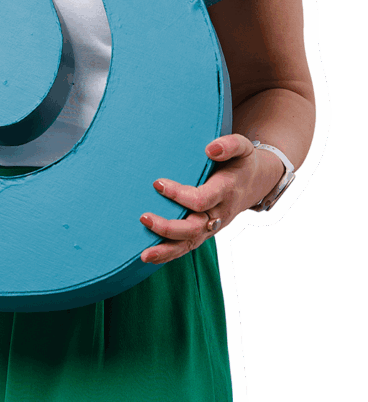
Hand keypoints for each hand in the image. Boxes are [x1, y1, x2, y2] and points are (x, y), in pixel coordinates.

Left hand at [139, 133, 283, 264]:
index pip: (202, 200)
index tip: (158, 183)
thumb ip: (229, 145)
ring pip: (191, 243)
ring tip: (144, 255)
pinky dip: (171, 254)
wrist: (257, 182)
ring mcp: (213, 225)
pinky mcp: (206, 231)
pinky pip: (189, 246)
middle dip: (169, 227)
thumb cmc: (242, 162)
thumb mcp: (243, 147)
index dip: (179, 195)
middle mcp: (220, 212)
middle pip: (195, 228)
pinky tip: (151, 256)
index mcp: (226, 191)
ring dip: (167, 250)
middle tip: (144, 217)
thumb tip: (210, 149)